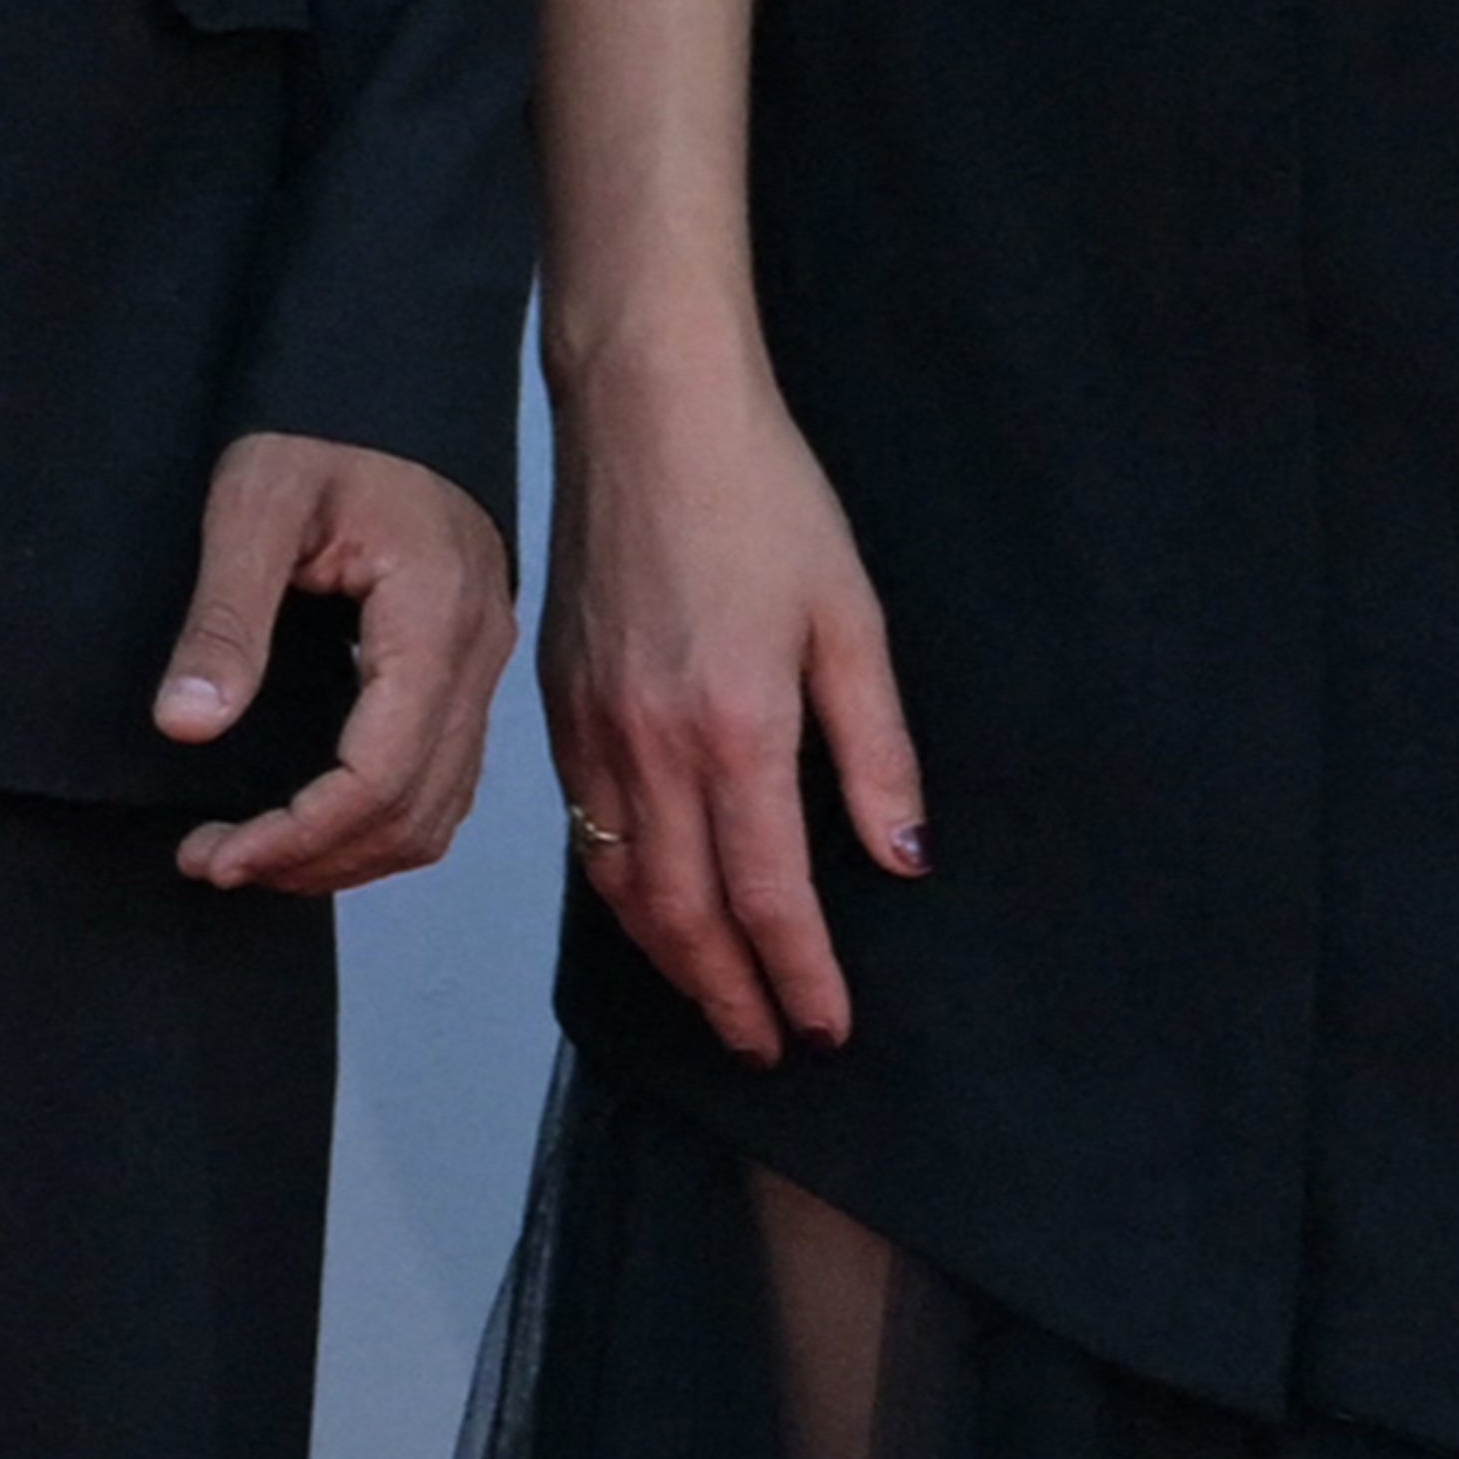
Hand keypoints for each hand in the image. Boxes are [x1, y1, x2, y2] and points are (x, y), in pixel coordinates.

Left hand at [162, 429, 513, 892]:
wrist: (385, 388)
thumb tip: (185, 726)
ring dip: (346, 854)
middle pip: (414, 810)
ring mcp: (480, 667)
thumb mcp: (252, 502)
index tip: (219, 854)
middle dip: (313, 857)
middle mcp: (474, 655)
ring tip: (250, 856)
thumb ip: (223, 617)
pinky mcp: (464, 670)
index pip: (383, 772)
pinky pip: (441, 780)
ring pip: (437, 810)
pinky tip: (309, 822)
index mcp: (433, 617)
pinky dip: (377, 822)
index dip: (301, 833)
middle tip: (212, 862)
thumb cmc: (320, 430)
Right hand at [541, 339, 925, 1054]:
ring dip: (668, 958)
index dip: (800, 978)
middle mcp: (649, 743)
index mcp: (735, 728)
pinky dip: (616, 887)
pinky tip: (646, 903)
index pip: (768, 897)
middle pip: (683, 913)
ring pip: (620, 881)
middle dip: (729, 996)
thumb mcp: (852, 618)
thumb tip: (901, 857)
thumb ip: (875, 749)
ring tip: (713, 1000)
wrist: (646, 409)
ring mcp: (590, 723)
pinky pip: (580, 824)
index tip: (827, 1030)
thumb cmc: (760, 496)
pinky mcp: (557, 696)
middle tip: (768, 1049)